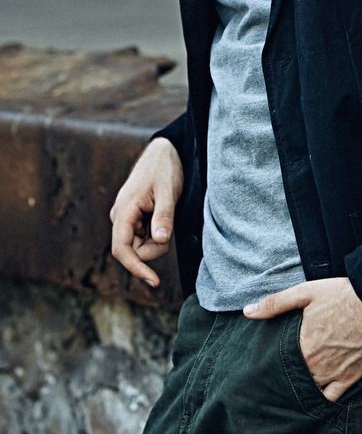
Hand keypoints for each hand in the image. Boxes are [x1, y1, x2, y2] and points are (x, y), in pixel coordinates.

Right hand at [109, 137, 182, 287]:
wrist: (164, 152)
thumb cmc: (165, 169)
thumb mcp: (168, 192)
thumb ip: (164, 216)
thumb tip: (161, 240)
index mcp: (123, 211)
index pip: (122, 249)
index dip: (137, 268)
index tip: (155, 281)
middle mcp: (120, 217)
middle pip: (134, 251)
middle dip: (155, 248)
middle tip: (170, 227)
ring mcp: (125, 218)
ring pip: (140, 246)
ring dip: (157, 240)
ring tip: (166, 214)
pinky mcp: (133, 219)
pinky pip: (144, 237)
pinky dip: (156, 233)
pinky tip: (162, 214)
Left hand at [243, 277, 361, 401]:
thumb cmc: (342, 295)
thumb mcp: (305, 292)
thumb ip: (275, 303)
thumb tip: (247, 311)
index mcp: (302, 346)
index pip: (278, 364)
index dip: (270, 364)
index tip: (263, 365)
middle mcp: (316, 365)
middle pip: (292, 379)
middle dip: (284, 378)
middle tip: (276, 377)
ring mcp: (334, 374)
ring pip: (310, 390)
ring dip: (301, 388)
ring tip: (293, 385)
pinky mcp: (351, 378)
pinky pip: (332, 397)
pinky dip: (322, 398)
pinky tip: (315, 395)